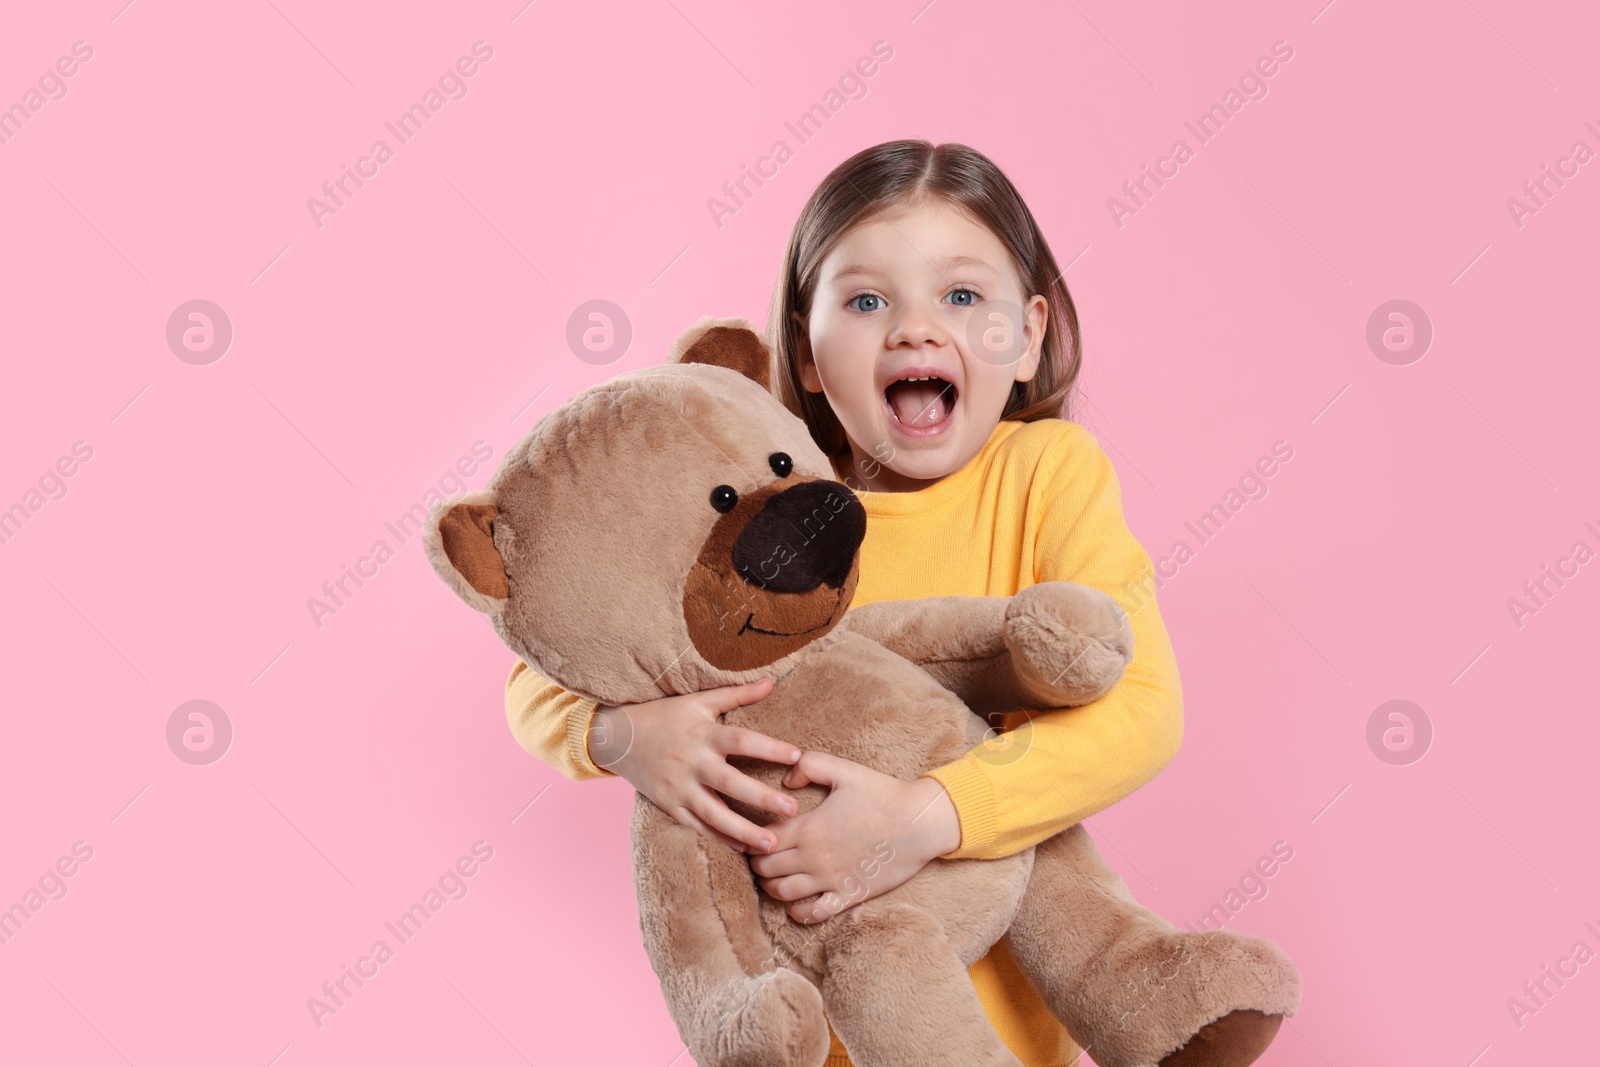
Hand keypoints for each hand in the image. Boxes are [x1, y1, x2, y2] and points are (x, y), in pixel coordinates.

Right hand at [587, 677, 801, 853]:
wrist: (617, 738)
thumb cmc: (664, 715)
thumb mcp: (698, 701)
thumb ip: (736, 695)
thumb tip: (771, 682)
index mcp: (703, 734)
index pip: (741, 741)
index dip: (769, 748)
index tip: (798, 755)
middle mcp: (692, 763)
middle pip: (731, 783)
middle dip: (762, 798)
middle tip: (793, 810)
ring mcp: (679, 787)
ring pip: (714, 814)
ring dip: (743, 831)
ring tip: (772, 844)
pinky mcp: (669, 805)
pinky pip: (696, 826)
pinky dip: (719, 838)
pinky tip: (742, 849)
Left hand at [749, 751, 960, 922]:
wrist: (919, 822)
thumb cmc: (882, 793)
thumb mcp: (844, 769)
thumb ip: (809, 765)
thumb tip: (786, 777)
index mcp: (808, 827)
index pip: (761, 839)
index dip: (750, 837)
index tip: (752, 834)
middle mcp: (813, 857)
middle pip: (765, 868)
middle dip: (757, 862)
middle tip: (760, 855)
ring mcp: (830, 879)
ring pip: (782, 893)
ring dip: (771, 887)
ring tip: (775, 877)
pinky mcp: (848, 895)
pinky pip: (814, 913)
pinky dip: (798, 912)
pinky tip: (797, 903)